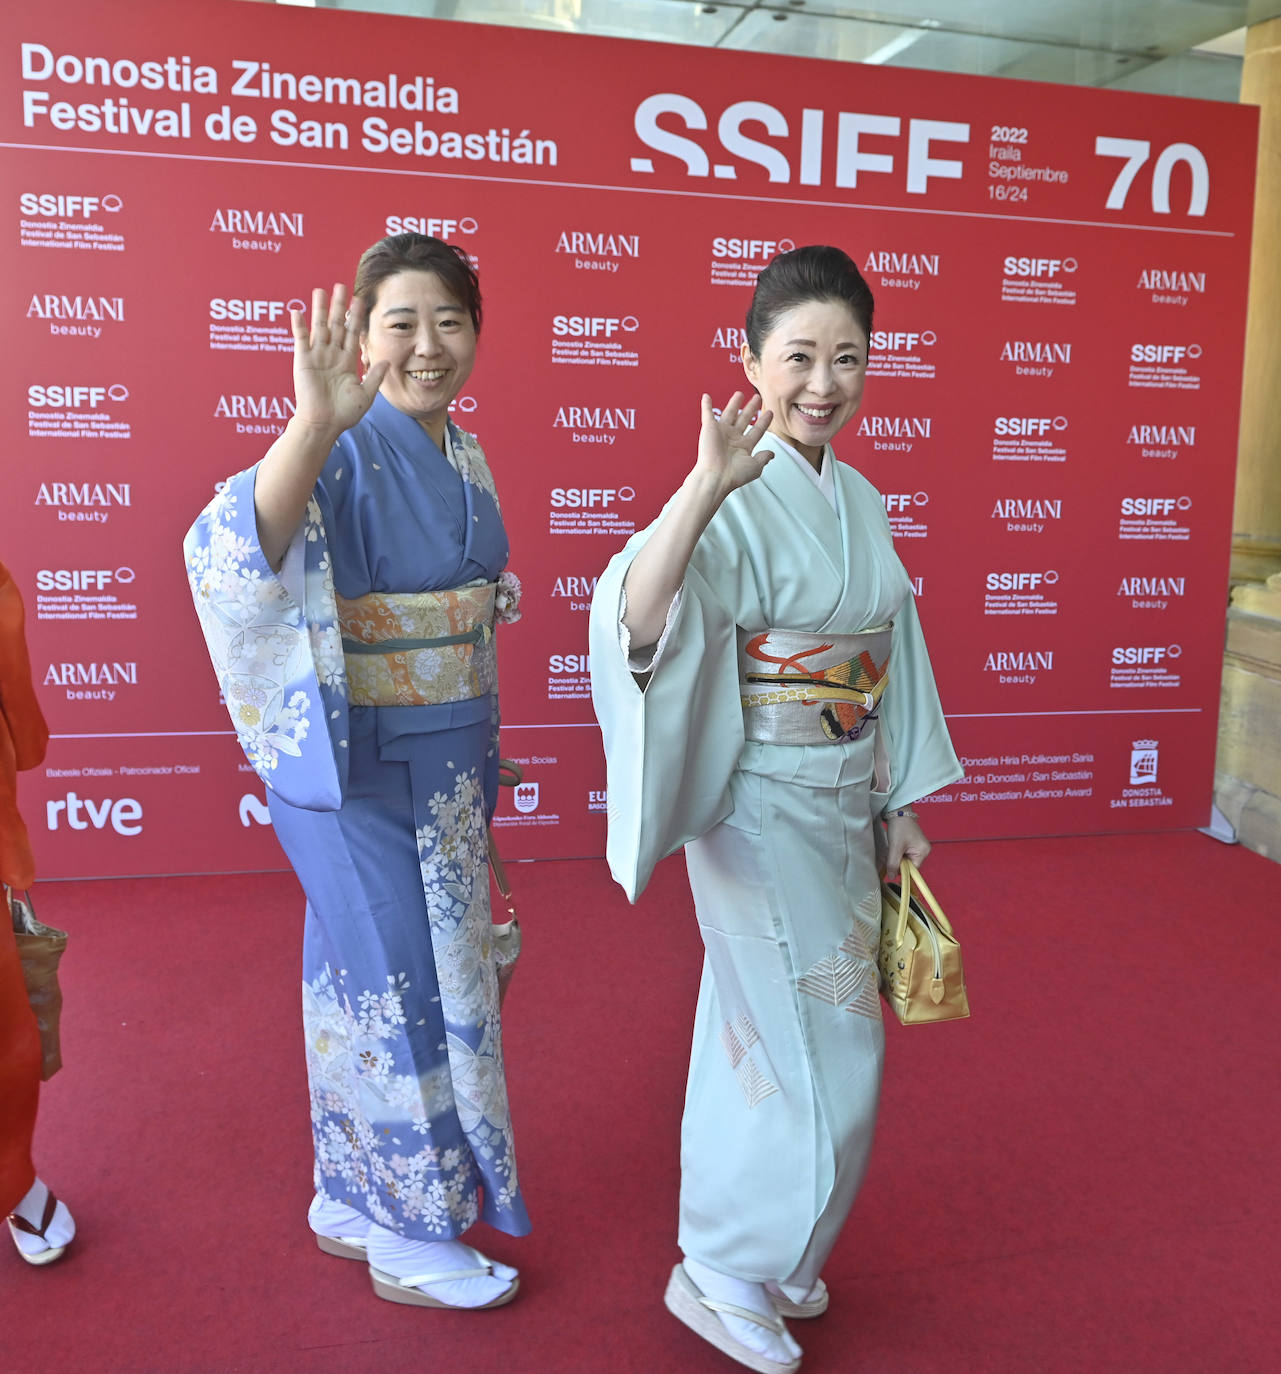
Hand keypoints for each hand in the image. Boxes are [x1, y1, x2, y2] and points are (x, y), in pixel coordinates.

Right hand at [290, 285, 387, 435]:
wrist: (324, 424)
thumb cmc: (344, 413)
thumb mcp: (365, 394)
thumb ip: (375, 376)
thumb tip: (387, 361)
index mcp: (346, 361)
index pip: (352, 334)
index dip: (355, 317)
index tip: (360, 300)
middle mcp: (332, 355)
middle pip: (336, 325)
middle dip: (339, 306)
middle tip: (342, 286)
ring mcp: (317, 356)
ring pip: (319, 327)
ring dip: (320, 309)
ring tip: (321, 291)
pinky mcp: (303, 361)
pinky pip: (301, 340)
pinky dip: (299, 325)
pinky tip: (299, 311)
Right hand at [693, 391, 773, 500]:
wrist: (716, 476)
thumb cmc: (734, 475)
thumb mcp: (755, 467)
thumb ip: (764, 458)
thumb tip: (772, 454)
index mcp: (744, 447)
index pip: (757, 430)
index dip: (763, 421)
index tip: (770, 412)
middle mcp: (733, 439)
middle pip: (744, 419)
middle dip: (751, 409)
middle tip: (757, 398)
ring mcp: (721, 433)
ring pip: (729, 414)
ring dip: (733, 403)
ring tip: (740, 393)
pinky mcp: (709, 429)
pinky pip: (708, 414)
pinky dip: (706, 405)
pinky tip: (706, 396)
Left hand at [884, 814, 930, 876]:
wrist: (898, 812)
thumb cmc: (899, 826)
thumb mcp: (895, 847)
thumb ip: (893, 863)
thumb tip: (892, 876)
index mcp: (924, 852)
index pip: (913, 869)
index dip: (902, 869)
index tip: (892, 864)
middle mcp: (925, 850)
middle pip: (910, 865)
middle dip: (900, 862)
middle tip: (892, 853)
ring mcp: (920, 847)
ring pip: (907, 860)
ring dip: (899, 857)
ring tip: (894, 847)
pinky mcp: (915, 844)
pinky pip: (906, 854)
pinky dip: (900, 853)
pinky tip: (896, 846)